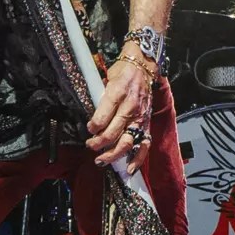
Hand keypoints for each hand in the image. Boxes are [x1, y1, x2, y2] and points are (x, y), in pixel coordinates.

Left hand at [86, 46, 158, 168]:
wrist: (144, 67)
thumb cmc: (122, 72)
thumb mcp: (106, 79)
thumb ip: (99, 97)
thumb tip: (91, 116)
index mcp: (118, 93)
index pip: (103, 115)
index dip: (93, 126)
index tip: (88, 129)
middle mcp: (130, 107)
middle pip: (113, 132)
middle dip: (99, 143)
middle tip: (90, 146)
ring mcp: (140, 117)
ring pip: (127, 141)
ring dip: (113, 154)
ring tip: (101, 160)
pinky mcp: (146, 123)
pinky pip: (143, 144)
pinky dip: (137, 158)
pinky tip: (128, 168)